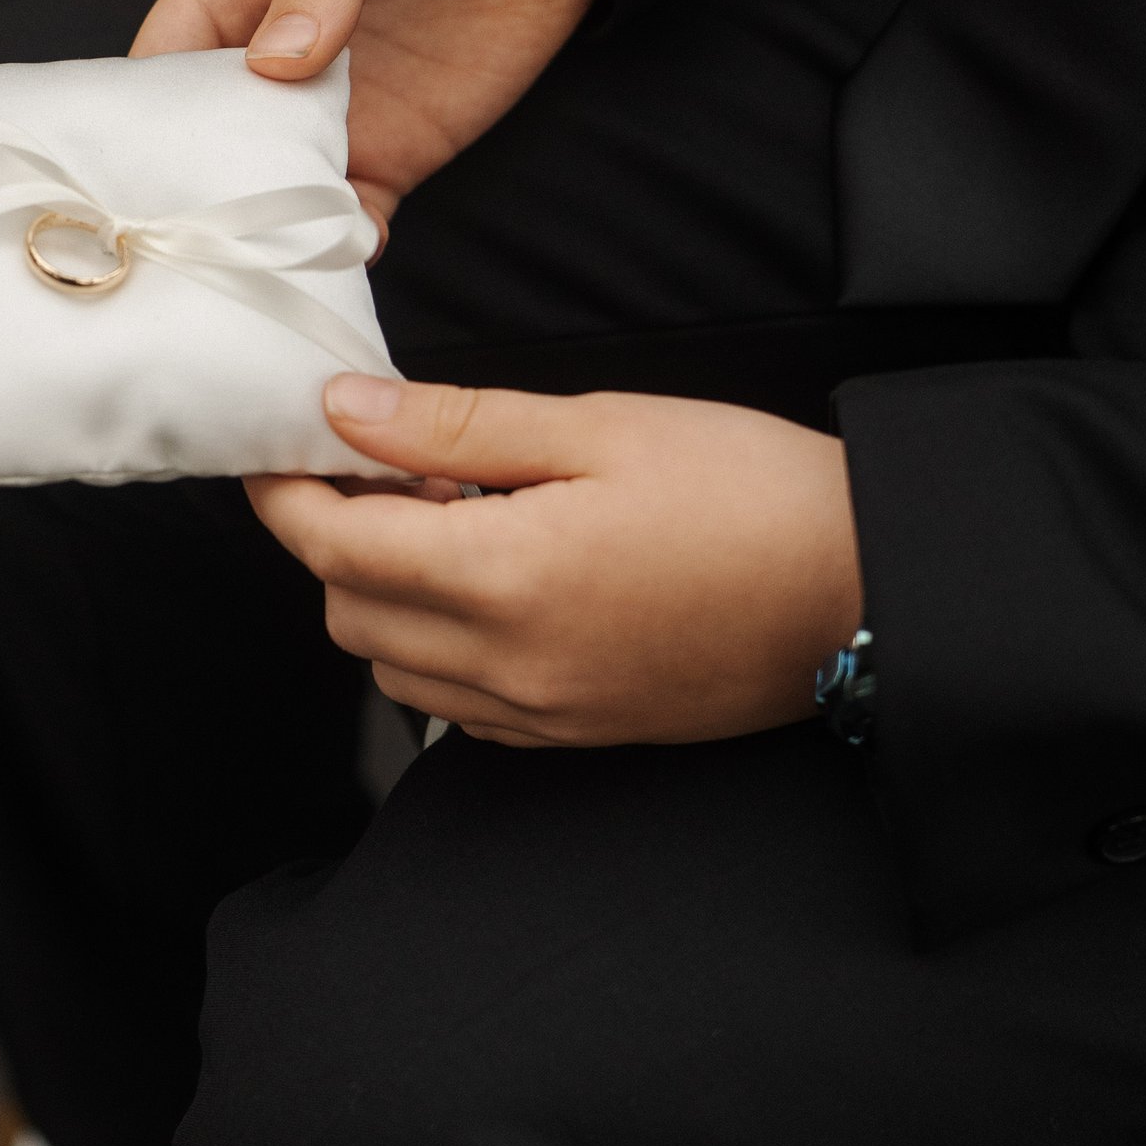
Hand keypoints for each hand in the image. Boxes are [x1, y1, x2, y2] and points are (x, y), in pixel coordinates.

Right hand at [134, 0, 607, 237]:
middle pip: (208, 140)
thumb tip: (273, 62)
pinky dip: (347, 239)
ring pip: (275, 186)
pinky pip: (354, 210)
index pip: (164, 59)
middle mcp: (269, 57)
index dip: (144, 114)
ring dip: (270, 225)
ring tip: (268, 262)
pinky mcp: (395, 146)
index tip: (139, 169)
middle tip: (201, 236)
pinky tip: (352, 253)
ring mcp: (331, 109)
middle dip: (200, 187)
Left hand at [249, 377, 863, 745]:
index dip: (287, 495)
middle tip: (389, 465)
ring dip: (386, 597)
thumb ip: (454, 424)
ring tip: (453, 517)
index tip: (280, 448)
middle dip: (336, 542)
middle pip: (350, 615)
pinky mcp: (581, 736)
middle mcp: (509, 667)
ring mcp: (545, 715)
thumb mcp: (596, 424)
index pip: (335, 548)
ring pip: (396, 671)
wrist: (865, 589)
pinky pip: (460, 708)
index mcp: (504, 577)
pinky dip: (440, 649)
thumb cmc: (745, 490)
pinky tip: (495, 581)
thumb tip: (343, 410)